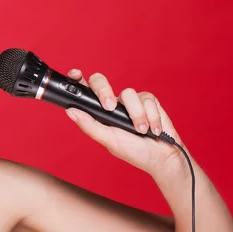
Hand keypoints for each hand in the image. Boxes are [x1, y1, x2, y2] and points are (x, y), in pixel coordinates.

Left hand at [64, 69, 189, 175]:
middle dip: (104, 91)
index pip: (84, 91)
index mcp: (98, 112)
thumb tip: (70, 111)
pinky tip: (153, 128)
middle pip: (101, 82)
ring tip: (141, 131)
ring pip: (128, 93)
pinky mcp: (148, 101)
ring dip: (136, 115)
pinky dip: (151, 116)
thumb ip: (89, 125)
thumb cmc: (133, 151)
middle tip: (110, 107)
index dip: (77, 79)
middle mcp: (112, 103)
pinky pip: (146, 98)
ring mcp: (129, 101)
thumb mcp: (108, 140)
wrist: (162, 157)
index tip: (75, 74)